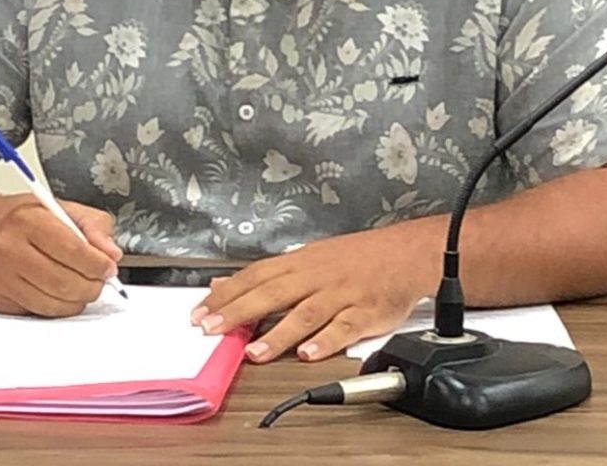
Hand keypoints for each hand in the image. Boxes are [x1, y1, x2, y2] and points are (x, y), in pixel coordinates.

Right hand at [0, 194, 122, 316]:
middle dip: (91, 286)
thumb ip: (93, 225)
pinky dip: (56, 308)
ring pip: (51, 304)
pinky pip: (35, 312)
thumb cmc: (19, 218)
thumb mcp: (59, 207)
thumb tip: (112, 254)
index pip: (73, 249)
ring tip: (82, 287)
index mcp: (29, 220)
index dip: (97, 263)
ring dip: (76, 301)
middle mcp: (10, 249)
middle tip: (99, 281)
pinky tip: (59, 294)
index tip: (109, 267)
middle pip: (63, 282)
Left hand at [190, 223, 437, 362]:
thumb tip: (226, 285)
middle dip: (239, 312)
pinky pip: (343, 328)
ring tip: (254, 352)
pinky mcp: (363, 313)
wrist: (405, 253)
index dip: (227, 295)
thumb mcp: (309, 257)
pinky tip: (308, 354)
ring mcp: (340, 295)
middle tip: (212, 329)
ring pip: (304, 314)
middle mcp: (316, 277)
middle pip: (272, 293)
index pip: (255, 276)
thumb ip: (268, 275)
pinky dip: (325, 341)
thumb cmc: (356, 257)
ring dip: (278, 333)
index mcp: (301, 262)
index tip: (201, 312)